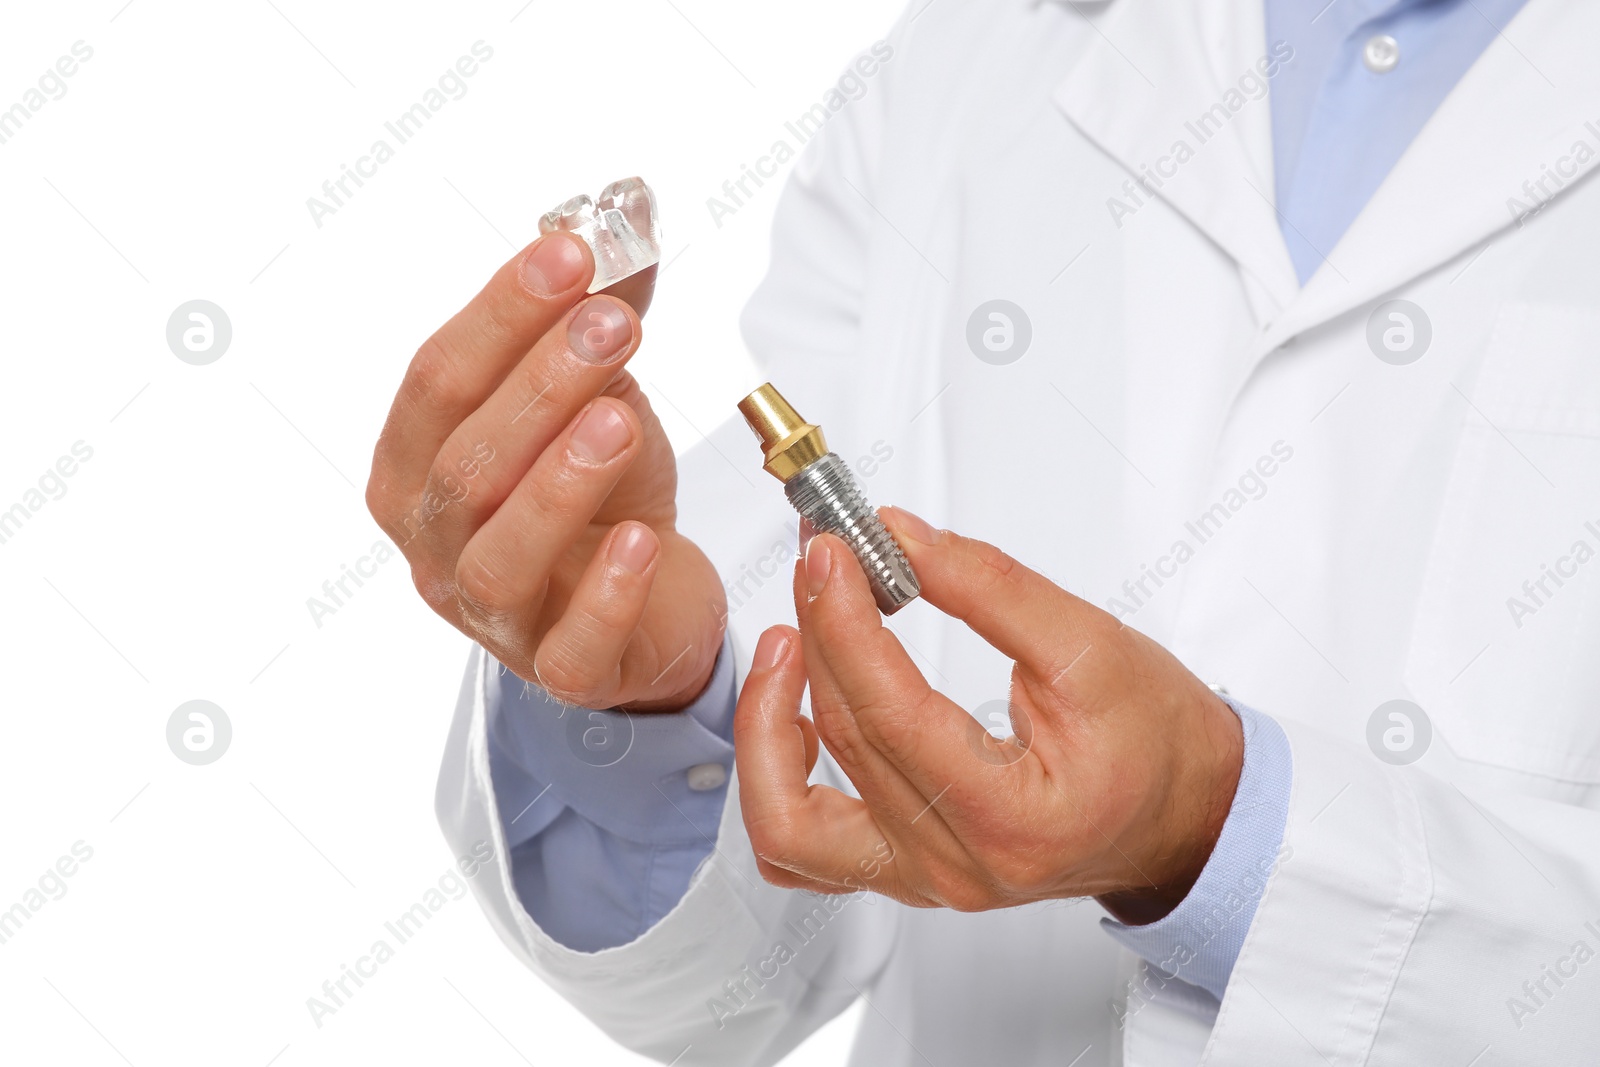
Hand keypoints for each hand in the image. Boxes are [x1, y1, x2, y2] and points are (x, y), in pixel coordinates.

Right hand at [367, 233, 724, 711]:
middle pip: (466, 463)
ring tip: (616, 418)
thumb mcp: (598, 397)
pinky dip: (607, 591)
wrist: (651, 606)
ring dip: (559, 480)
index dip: (500, 314)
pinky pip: (573, 643)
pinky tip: (644, 538)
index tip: (570, 255)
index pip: (438, 380)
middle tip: (610, 324)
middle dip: (537, 384)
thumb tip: (624, 208)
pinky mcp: (564, 670)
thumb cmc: (604, 499)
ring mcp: (492, 617)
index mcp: (415, 467)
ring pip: (500, 553)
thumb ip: (596, 315)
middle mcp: (434, 546)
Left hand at [734, 508, 1242, 922]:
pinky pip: (802, 850)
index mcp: (1012, 821)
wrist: (1186, 814)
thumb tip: (897, 536)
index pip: (890, 714)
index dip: (845, 619)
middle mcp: (956, 868)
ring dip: (767, 725)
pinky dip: (776, 784)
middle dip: (818, 631)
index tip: (831, 548)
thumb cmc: (1158, 741)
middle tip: (823, 557)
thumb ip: (988, 587)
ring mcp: (923, 883)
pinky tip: (792, 716)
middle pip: (845, 742)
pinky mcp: (905, 873)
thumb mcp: (1090, 644)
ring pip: (790, 820)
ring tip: (789, 641)